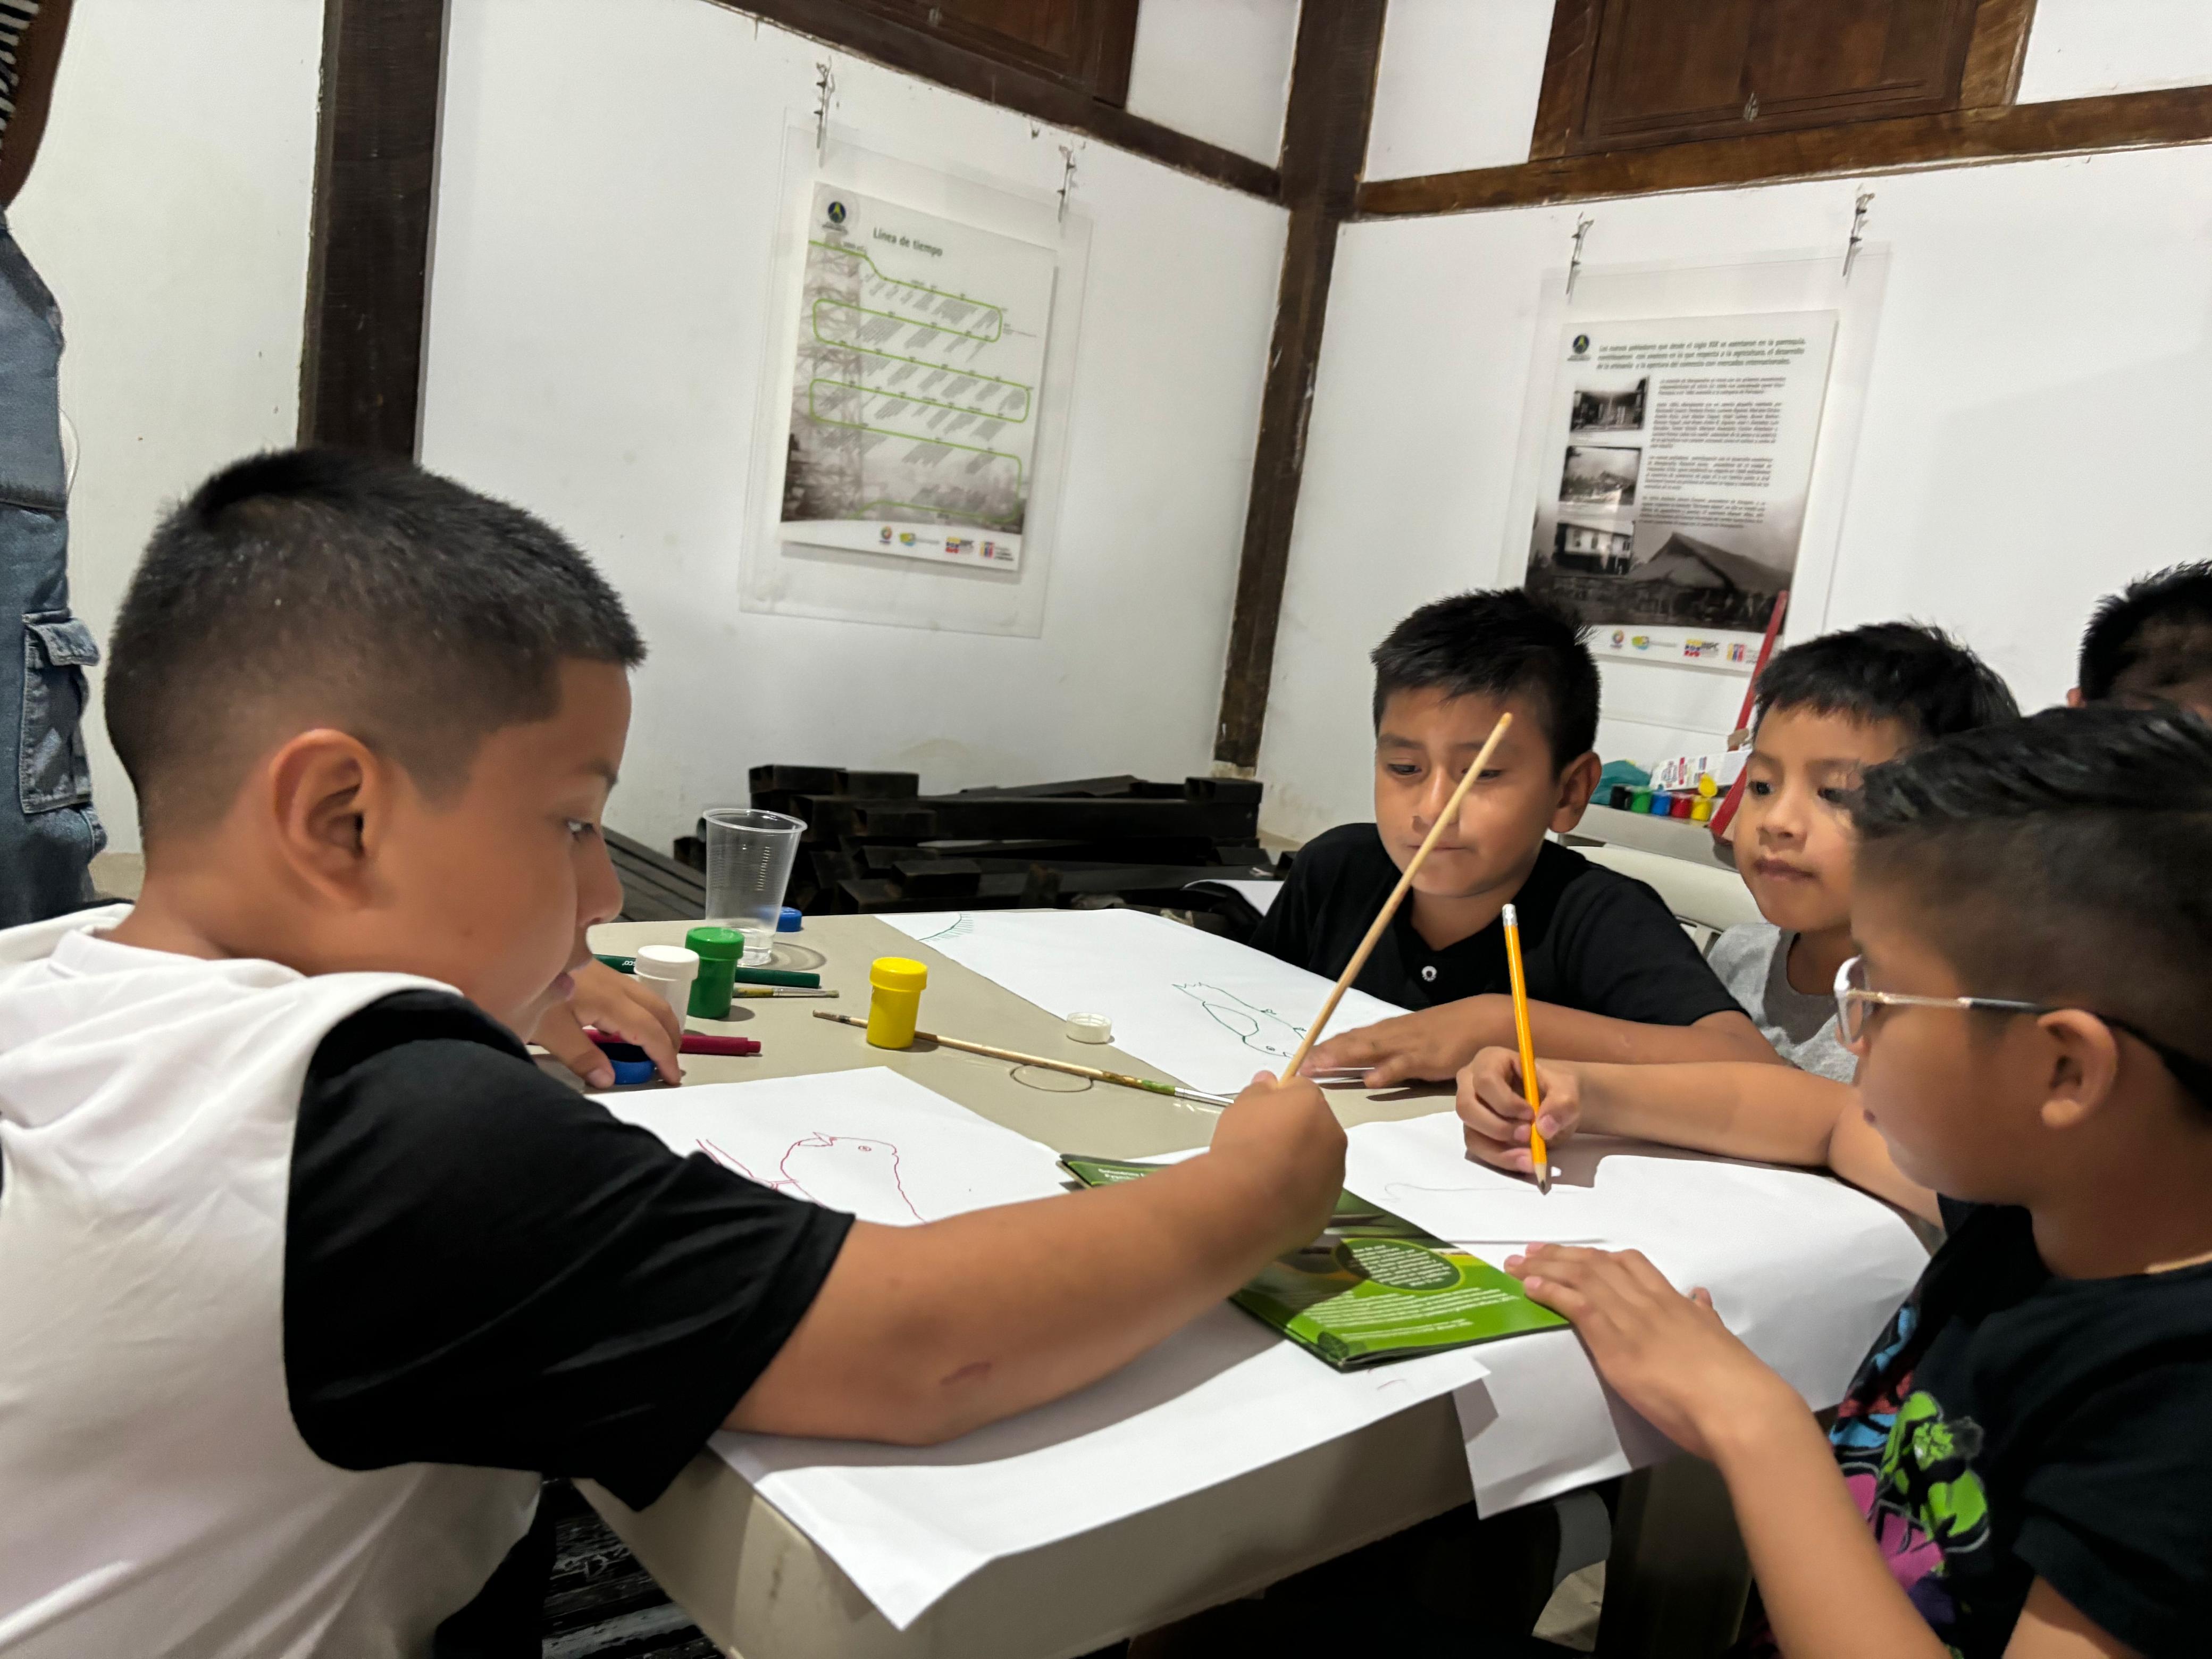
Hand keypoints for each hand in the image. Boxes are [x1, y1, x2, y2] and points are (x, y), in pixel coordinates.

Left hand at [531, 959, 682, 1086]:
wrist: (515, 953)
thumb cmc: (530, 992)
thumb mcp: (552, 1031)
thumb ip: (582, 1057)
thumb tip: (609, 1079)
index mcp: (610, 1002)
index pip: (650, 1031)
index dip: (664, 1055)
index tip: (672, 1077)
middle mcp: (617, 986)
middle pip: (660, 1010)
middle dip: (672, 1038)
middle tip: (670, 1065)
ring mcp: (609, 978)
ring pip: (650, 1000)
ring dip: (660, 1025)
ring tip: (655, 1051)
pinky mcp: (600, 975)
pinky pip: (635, 996)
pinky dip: (645, 1016)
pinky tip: (626, 1032)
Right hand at [1206, 1069, 1346, 1251]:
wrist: (1244, 1200)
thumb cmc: (1243, 1146)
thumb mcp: (1242, 1105)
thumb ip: (1260, 1090)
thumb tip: (1268, 1082)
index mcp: (1313, 1105)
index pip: (1302, 1091)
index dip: (1281, 1100)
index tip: (1263, 1113)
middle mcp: (1332, 1136)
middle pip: (1316, 1127)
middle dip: (1295, 1132)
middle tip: (1263, 1145)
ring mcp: (1334, 1174)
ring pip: (1319, 1161)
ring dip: (1300, 1164)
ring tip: (1267, 1175)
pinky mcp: (1327, 1206)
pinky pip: (1314, 1193)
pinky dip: (1299, 1193)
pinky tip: (1274, 1198)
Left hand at [1303, 997, 1506, 1086]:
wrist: (1480, 1022)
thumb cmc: (1445, 1033)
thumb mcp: (1411, 1042)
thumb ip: (1387, 1053)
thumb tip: (1362, 1067)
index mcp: (1386, 1032)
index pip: (1348, 1038)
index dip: (1323, 1048)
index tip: (1298, 1060)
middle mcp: (1391, 1035)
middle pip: (1351, 1043)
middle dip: (1323, 1055)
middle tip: (1297, 1068)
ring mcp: (1408, 1045)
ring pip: (1369, 1050)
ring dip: (1343, 1058)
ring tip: (1319, 1069)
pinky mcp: (1427, 1058)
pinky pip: (1404, 1066)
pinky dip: (1387, 1073)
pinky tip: (1370, 1081)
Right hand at [1459, 1046, 1580, 1173]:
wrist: (1557, 1106)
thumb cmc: (1556, 1090)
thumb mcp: (1567, 1091)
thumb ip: (1561, 1104)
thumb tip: (1543, 1127)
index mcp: (1491, 1060)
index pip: (1485, 1080)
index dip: (1505, 1102)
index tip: (1531, 1114)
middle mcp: (1471, 1082)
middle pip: (1467, 1107)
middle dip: (1499, 1128)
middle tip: (1529, 1136)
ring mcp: (1471, 1109)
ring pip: (1471, 1133)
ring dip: (1501, 1150)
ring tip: (1531, 1156)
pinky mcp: (1475, 1131)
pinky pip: (1479, 1150)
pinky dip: (1502, 1159)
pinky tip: (1525, 1162)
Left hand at [1507, 1245, 1800, 1461]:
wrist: (1739, 1408)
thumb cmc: (1735, 1384)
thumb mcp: (1720, 1340)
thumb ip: (1704, 1318)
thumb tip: (1699, 1298)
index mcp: (1675, 1303)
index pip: (1632, 1264)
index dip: (1598, 1255)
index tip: (1576, 1253)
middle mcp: (1650, 1302)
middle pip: (1598, 1263)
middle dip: (1562, 1254)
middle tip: (1534, 1251)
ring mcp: (1631, 1319)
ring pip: (1582, 1277)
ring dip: (1545, 1267)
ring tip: (1518, 1265)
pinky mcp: (1616, 1343)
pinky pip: (1577, 1305)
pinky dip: (1551, 1291)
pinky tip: (1530, 1287)